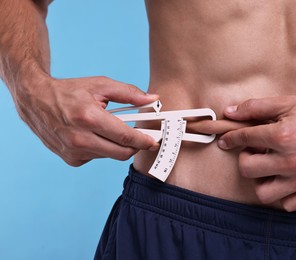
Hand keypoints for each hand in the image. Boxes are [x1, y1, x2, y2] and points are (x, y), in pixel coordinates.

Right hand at [15, 75, 159, 165]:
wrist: (35, 100)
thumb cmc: (69, 91)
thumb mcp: (100, 85)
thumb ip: (129, 93)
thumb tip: (152, 99)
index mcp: (88, 117)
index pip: (124, 136)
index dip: (143, 140)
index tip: (154, 141)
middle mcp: (80, 138)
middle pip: (121, 152)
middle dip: (135, 146)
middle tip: (142, 138)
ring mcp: (74, 151)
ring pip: (111, 155)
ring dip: (118, 145)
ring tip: (112, 129)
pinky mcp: (71, 159)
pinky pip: (98, 157)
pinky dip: (103, 148)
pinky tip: (95, 135)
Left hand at [218, 95, 295, 210]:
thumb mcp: (287, 103)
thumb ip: (255, 107)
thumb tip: (230, 112)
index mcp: (283, 136)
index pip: (244, 139)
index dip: (230, 138)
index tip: (226, 141)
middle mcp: (292, 161)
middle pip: (248, 170)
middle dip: (245, 158)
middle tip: (255, 150)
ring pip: (264, 193)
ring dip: (260, 180)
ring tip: (268, 167)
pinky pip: (288, 204)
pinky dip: (281, 194)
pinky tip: (284, 178)